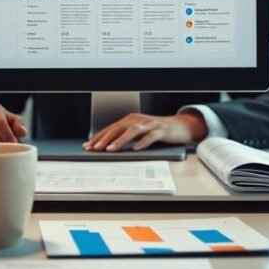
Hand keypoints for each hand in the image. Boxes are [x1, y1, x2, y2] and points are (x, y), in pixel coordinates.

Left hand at [83, 111, 208, 151]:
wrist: (180, 126)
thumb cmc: (157, 130)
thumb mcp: (139, 132)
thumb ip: (126, 136)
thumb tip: (108, 146)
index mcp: (131, 120)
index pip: (111, 128)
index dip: (99, 136)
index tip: (88, 146)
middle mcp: (138, 120)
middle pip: (119, 128)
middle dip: (105, 138)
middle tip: (95, 148)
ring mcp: (150, 124)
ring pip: (133, 131)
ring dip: (120, 140)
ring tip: (111, 149)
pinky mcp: (162, 130)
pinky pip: (151, 136)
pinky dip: (143, 142)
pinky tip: (136, 148)